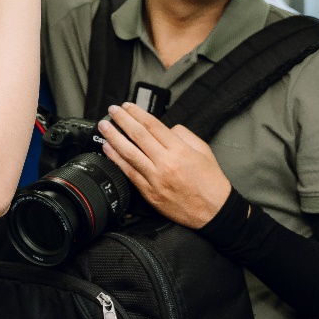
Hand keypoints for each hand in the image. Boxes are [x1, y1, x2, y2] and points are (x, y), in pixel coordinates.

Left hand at [98, 102, 232, 229]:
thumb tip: (165, 128)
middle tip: (112, 110)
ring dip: (113, 137)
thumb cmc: (210, 182)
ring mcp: (156, 178)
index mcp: (180, 150)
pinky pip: (129, 172)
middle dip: (122, 120)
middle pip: (138, 135)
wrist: (214, 212)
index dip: (137, 113)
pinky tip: (108, 149)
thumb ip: (183, 135)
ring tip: (104, 127)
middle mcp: (166, 163)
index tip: (127, 106)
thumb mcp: (203, 151)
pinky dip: (116, 159)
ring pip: (129, 153)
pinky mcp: (149, 193)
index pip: (152, 125)